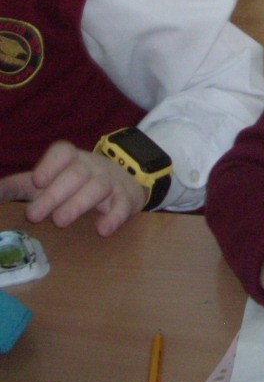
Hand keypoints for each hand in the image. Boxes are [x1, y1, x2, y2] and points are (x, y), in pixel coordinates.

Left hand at [0, 141, 146, 235]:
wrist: (123, 184)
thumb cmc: (76, 184)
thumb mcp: (48, 180)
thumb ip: (19, 186)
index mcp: (72, 159)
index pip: (63, 152)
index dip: (50, 164)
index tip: (37, 180)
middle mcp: (93, 167)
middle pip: (77, 174)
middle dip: (55, 194)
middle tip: (35, 215)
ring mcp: (112, 182)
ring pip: (99, 187)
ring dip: (78, 204)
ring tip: (60, 221)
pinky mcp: (127, 199)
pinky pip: (123, 205)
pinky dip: (114, 217)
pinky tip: (103, 229)